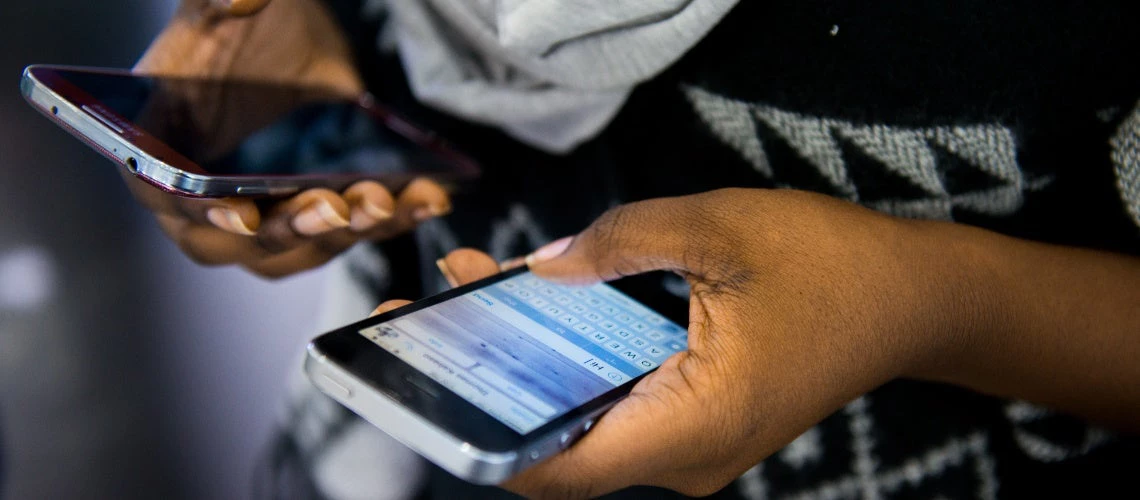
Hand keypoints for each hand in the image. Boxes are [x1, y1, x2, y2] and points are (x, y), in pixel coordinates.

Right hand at [130, 0, 450, 277]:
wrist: (285, 35)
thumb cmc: (237, 29)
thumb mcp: (224, 7)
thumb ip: (222, 1)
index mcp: (159, 148)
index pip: (168, 196)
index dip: (203, 213)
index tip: (244, 215)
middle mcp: (203, 197)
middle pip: (238, 243)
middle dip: (290, 230)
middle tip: (335, 207)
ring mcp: (261, 214)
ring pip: (297, 250)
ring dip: (346, 234)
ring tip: (387, 200)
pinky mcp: (311, 217)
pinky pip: (346, 235)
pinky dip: (388, 222)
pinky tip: (423, 198)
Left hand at [374, 188, 976, 496]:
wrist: (911, 301)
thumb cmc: (832, 266)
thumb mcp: (723, 229)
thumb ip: (623, 243)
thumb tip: (541, 269)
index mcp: (691, 425)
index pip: (555, 467)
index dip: (479, 435)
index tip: (419, 383)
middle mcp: (683, 456)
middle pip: (558, 440)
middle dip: (489, 380)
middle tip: (433, 312)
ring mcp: (689, 444)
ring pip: (583, 418)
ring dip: (527, 361)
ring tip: (475, 291)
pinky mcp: (695, 420)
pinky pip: (615, 401)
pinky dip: (572, 358)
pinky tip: (544, 300)